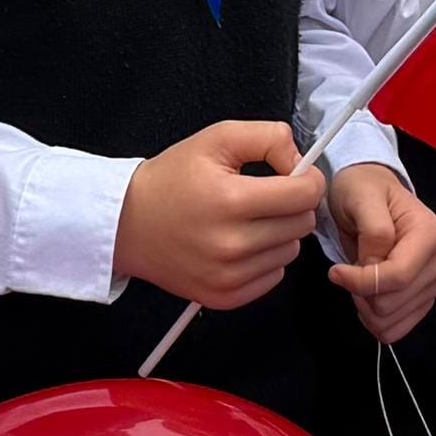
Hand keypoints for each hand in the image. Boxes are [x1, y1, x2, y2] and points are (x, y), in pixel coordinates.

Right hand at [113, 120, 327, 309]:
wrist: (127, 223)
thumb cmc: (171, 179)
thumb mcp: (216, 138)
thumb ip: (268, 138)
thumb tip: (301, 163)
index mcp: (231, 200)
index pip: (305, 194)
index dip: (307, 178)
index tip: (295, 174)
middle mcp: (231, 244)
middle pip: (302, 224)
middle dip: (292, 204)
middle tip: (265, 195)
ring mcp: (227, 276)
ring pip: (291, 251)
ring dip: (279, 233)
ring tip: (247, 219)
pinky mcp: (224, 297)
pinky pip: (273, 276)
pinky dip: (265, 259)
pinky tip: (240, 244)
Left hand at [325, 160, 435, 341]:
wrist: (370, 193)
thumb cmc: (364, 191)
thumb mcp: (362, 197)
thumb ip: (374, 231)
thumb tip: (374, 266)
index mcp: (430, 234)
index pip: (398, 276)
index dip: (361, 281)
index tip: (335, 271)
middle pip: (393, 303)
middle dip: (361, 292)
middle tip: (347, 270)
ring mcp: (432, 283)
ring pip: (393, 321)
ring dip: (365, 307)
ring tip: (356, 280)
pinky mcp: (422, 300)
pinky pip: (396, 329)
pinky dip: (374, 320)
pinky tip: (365, 297)